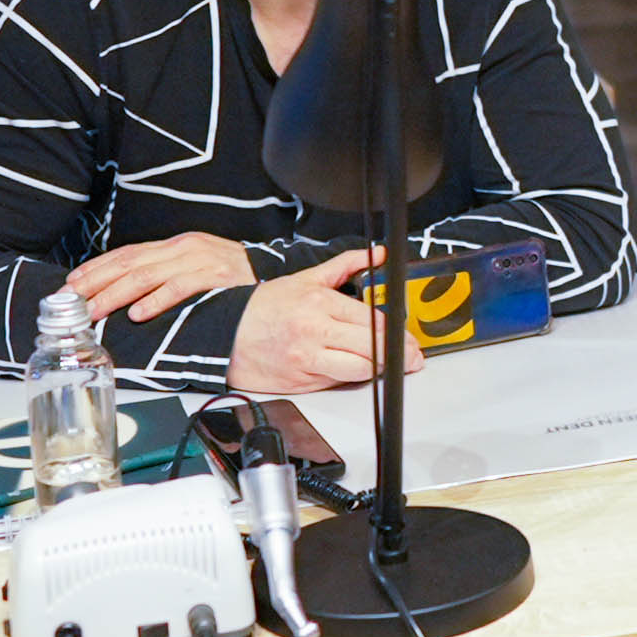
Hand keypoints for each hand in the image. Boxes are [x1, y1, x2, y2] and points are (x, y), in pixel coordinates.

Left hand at [69, 233, 258, 320]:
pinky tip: (139, 313)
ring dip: (116, 295)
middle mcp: (184, 248)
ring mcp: (200, 261)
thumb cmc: (235, 279)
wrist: (277, 275)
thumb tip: (128, 296)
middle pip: (130, 263)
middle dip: (97, 283)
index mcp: (177, 246)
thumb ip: (168, 275)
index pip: (127, 253)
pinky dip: (157, 300)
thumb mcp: (198, 268)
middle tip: (73, 302)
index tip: (72, 284)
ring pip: (147, 276)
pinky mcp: (217, 276)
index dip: (97, 268)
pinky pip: (180, 288)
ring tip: (96, 311)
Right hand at [226, 248, 398, 394]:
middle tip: (411, 358)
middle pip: (372, 347)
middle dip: (398, 355)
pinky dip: (350, 378)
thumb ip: (346, 265)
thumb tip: (377, 254)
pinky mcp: (299, 380)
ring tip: (388, 366)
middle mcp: (314, 330)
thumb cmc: (263, 307)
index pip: (373, 321)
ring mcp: (306, 358)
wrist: (224, 334)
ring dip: (378, 369)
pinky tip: (356, 371)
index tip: (408, 340)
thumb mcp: (305, 278)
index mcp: (319, 301)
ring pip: (359, 369)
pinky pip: (336, 382)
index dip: (397, 334)